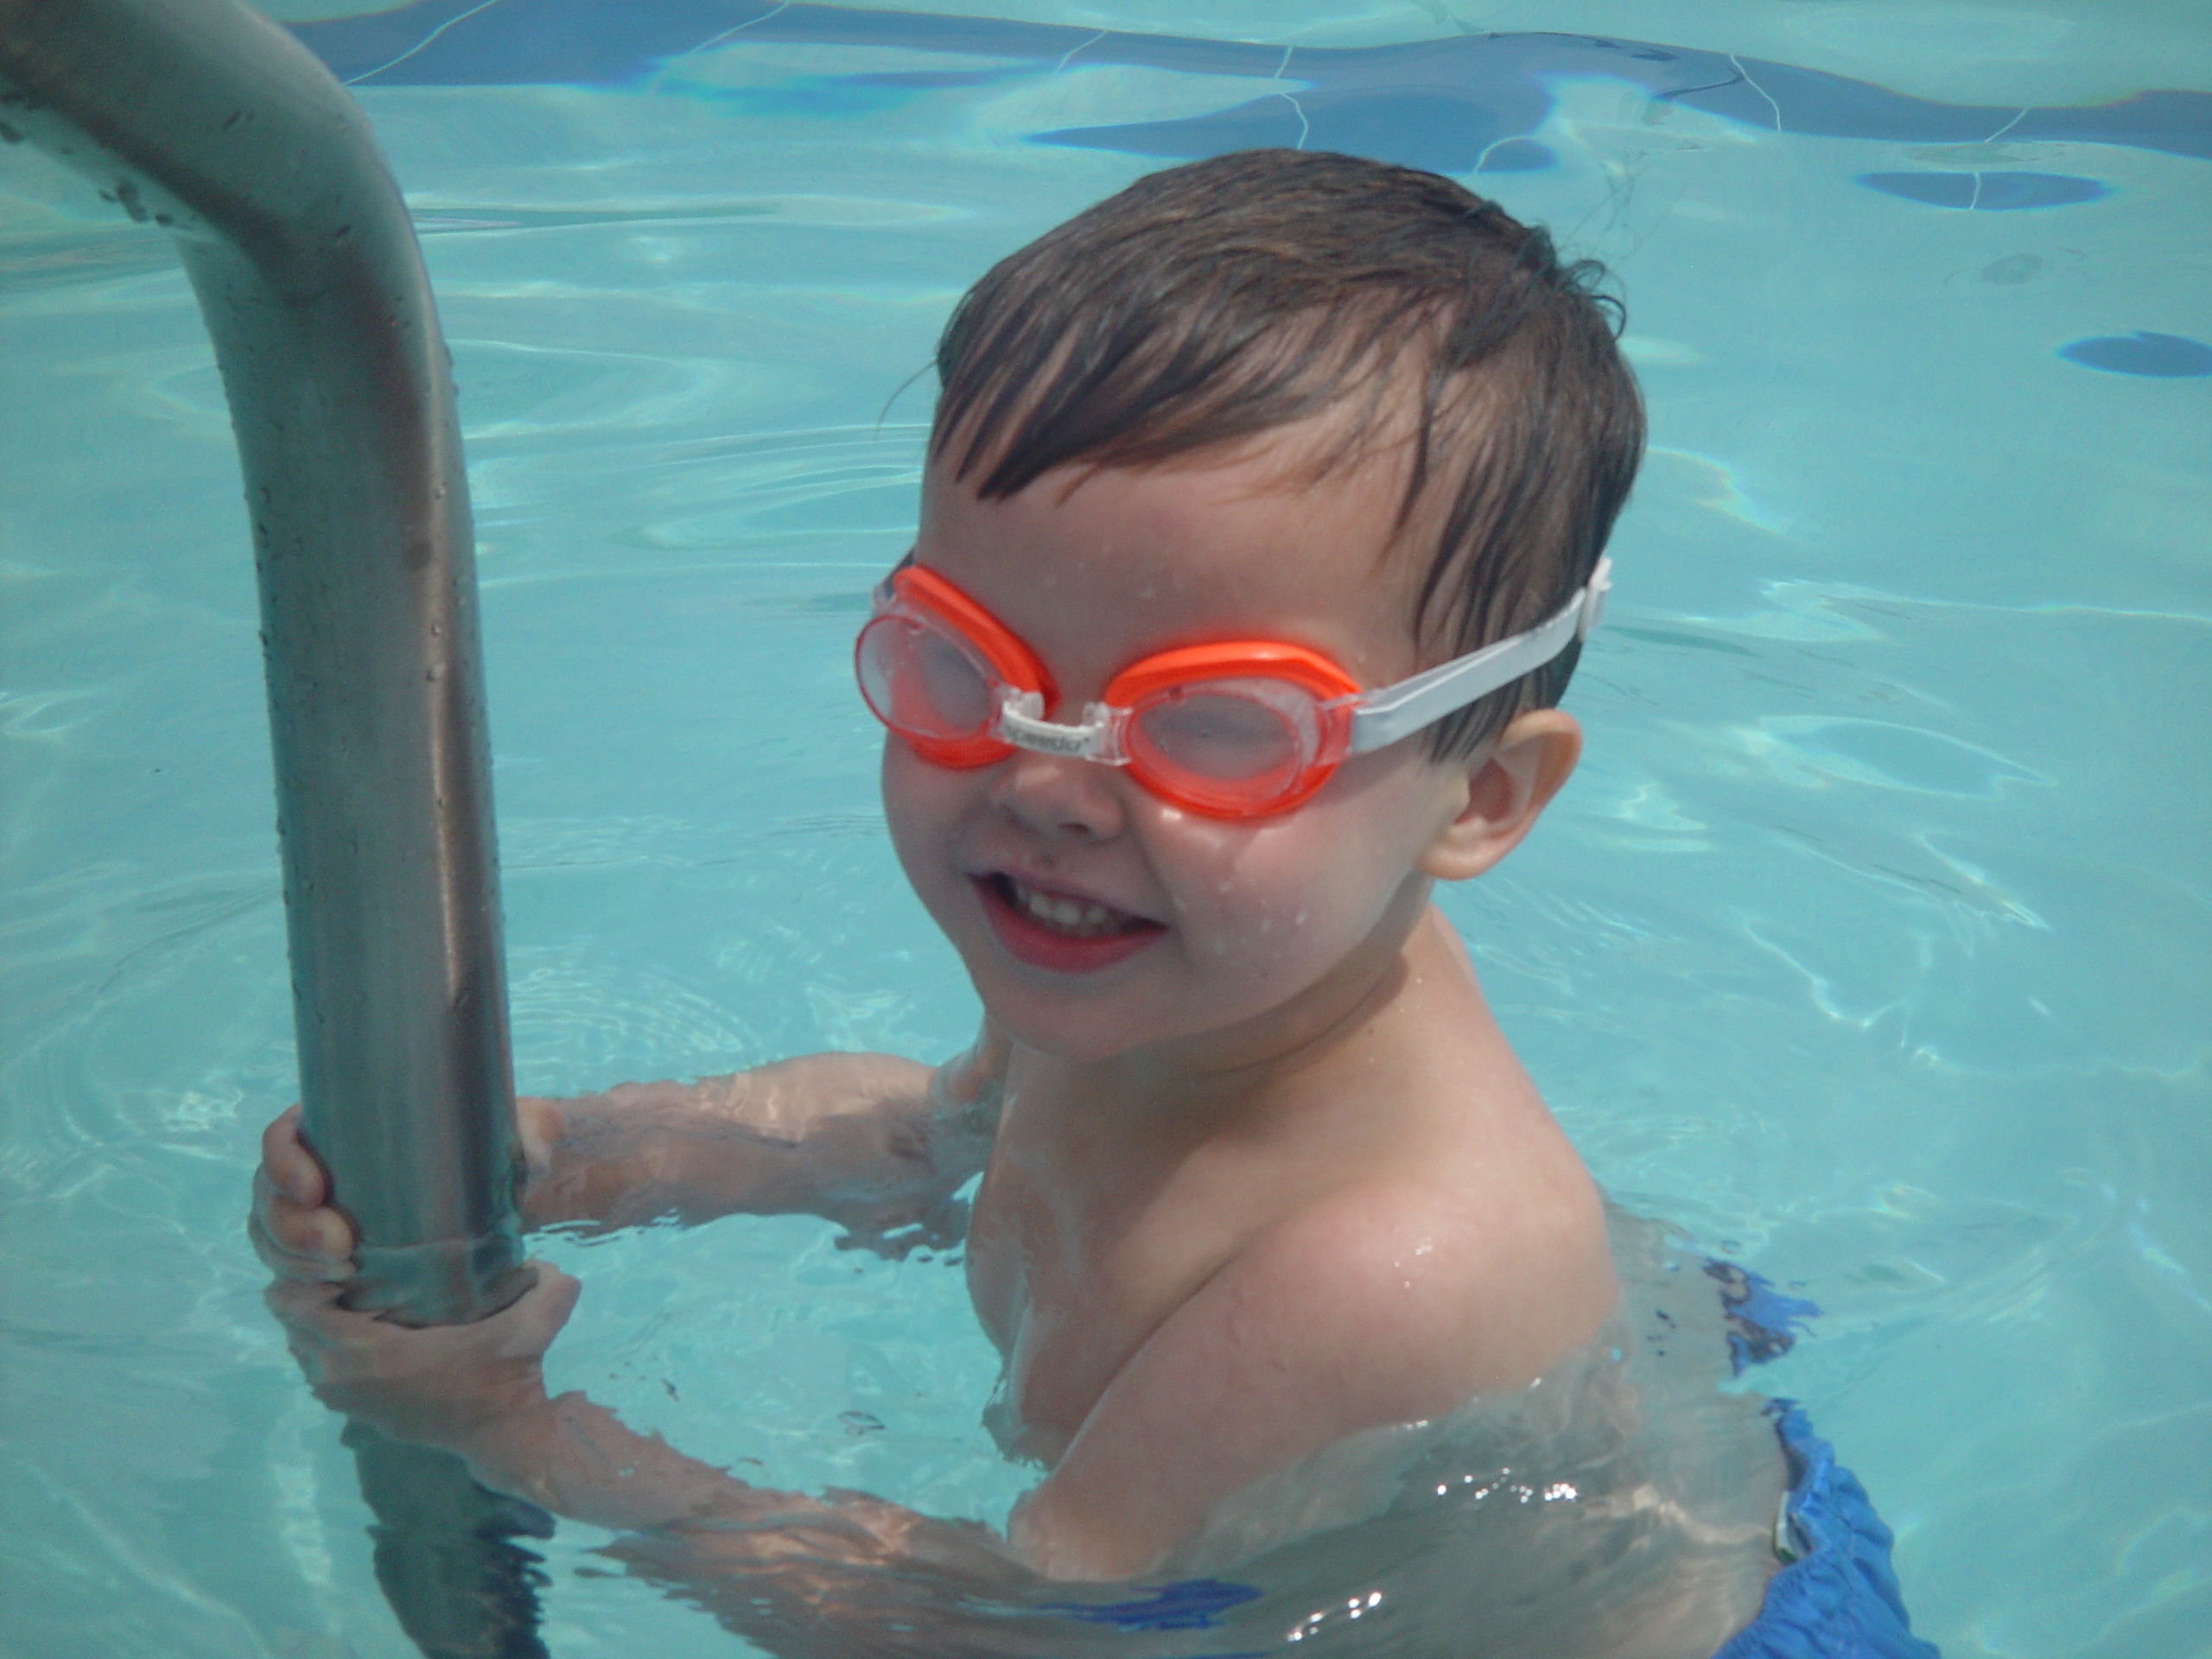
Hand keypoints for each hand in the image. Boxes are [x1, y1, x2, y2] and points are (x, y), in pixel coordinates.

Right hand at [249, 1099, 564, 1280]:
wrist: (512, 1193)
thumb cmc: (507, 1147)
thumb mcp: (522, 1132)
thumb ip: (532, 1133)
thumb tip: (530, 1154)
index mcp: (350, 1121)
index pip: (287, 1134)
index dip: (282, 1159)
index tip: (315, 1186)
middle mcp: (326, 1166)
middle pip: (272, 1195)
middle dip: (290, 1227)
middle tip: (341, 1247)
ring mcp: (325, 1214)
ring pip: (275, 1238)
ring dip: (293, 1262)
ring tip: (342, 1274)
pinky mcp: (337, 1256)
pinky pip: (295, 1272)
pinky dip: (303, 1285)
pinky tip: (337, 1292)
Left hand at [267, 1260, 579, 1449]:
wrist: (501, 1436)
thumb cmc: (504, 1377)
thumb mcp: (532, 1326)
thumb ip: (549, 1285)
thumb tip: (545, 1257)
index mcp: (365, 1353)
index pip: (293, 1301)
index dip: (307, 1267)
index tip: (344, 1247)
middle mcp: (338, 1376)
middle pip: (288, 1316)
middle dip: (309, 1283)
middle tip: (349, 1255)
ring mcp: (338, 1396)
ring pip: (299, 1340)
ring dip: (316, 1313)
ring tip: (355, 1282)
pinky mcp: (348, 1406)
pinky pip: (315, 1360)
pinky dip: (328, 1338)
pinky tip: (367, 1317)